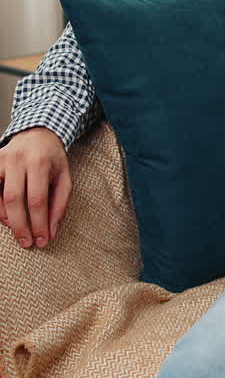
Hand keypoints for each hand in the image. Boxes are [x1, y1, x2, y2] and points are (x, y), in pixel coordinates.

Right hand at [0, 127, 70, 249]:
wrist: (37, 135)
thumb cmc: (52, 160)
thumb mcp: (64, 179)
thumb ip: (59, 206)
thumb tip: (50, 232)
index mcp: (40, 163)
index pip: (38, 199)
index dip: (39, 223)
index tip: (42, 241)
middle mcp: (18, 160)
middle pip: (14, 199)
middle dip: (20, 225)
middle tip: (27, 243)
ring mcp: (1, 160)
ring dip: (6, 218)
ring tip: (18, 229)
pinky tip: (6, 217)